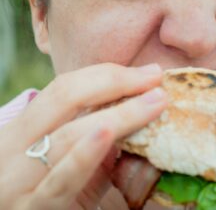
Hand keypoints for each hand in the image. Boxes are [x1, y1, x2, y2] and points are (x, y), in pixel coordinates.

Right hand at [0, 63, 167, 209]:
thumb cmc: (58, 188)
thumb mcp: (71, 156)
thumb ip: (94, 132)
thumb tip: (138, 102)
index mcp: (23, 129)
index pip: (63, 87)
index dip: (107, 74)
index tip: (146, 72)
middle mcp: (12, 148)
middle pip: (66, 98)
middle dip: (116, 82)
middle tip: (154, 78)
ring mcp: (15, 180)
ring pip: (69, 134)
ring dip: (120, 114)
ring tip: (155, 102)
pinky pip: (61, 180)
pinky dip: (85, 155)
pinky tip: (108, 133)